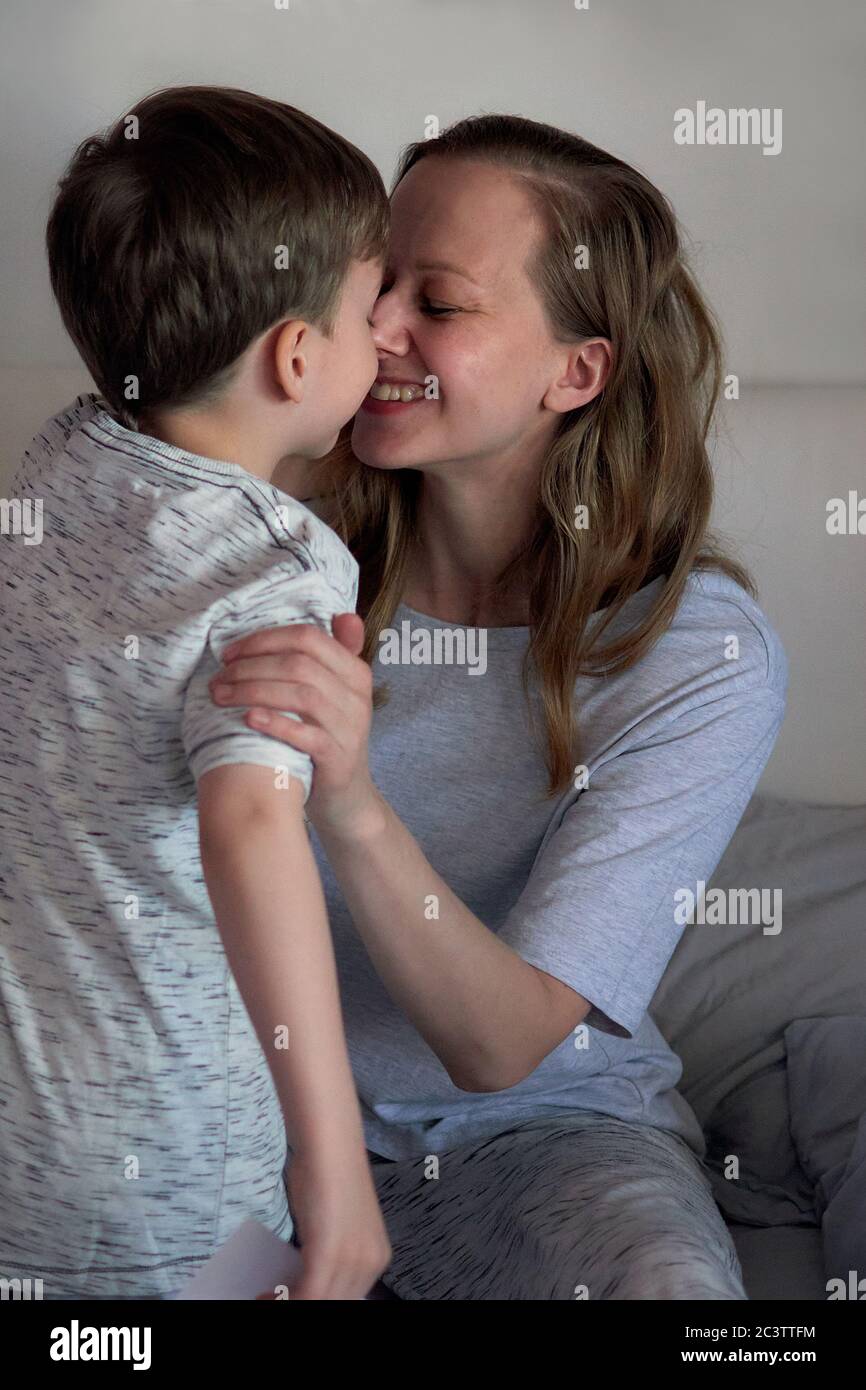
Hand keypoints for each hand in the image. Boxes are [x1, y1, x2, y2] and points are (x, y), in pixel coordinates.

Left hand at [210, 614, 382, 839]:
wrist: (346, 798)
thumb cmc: (328, 738)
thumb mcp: (335, 694)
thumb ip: (333, 655)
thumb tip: (343, 614)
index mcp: (355, 671)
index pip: (309, 637)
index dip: (264, 639)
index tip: (230, 653)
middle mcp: (357, 695)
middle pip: (300, 663)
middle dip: (251, 666)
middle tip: (219, 677)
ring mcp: (350, 727)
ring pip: (301, 694)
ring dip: (253, 690)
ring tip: (221, 696)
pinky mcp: (338, 758)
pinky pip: (306, 734)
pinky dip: (274, 723)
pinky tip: (247, 719)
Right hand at [256, 1143, 391, 1300]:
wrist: (328, 1146)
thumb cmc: (327, 1176)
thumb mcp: (341, 1225)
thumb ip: (336, 1253)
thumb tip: (314, 1276)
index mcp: (379, 1257)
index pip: (349, 1297)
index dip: (320, 1301)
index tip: (294, 1297)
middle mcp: (372, 1263)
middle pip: (336, 1302)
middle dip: (302, 1303)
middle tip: (274, 1299)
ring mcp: (352, 1260)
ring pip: (320, 1301)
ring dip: (289, 1303)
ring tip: (267, 1297)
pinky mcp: (329, 1254)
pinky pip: (307, 1294)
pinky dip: (283, 1299)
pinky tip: (266, 1295)